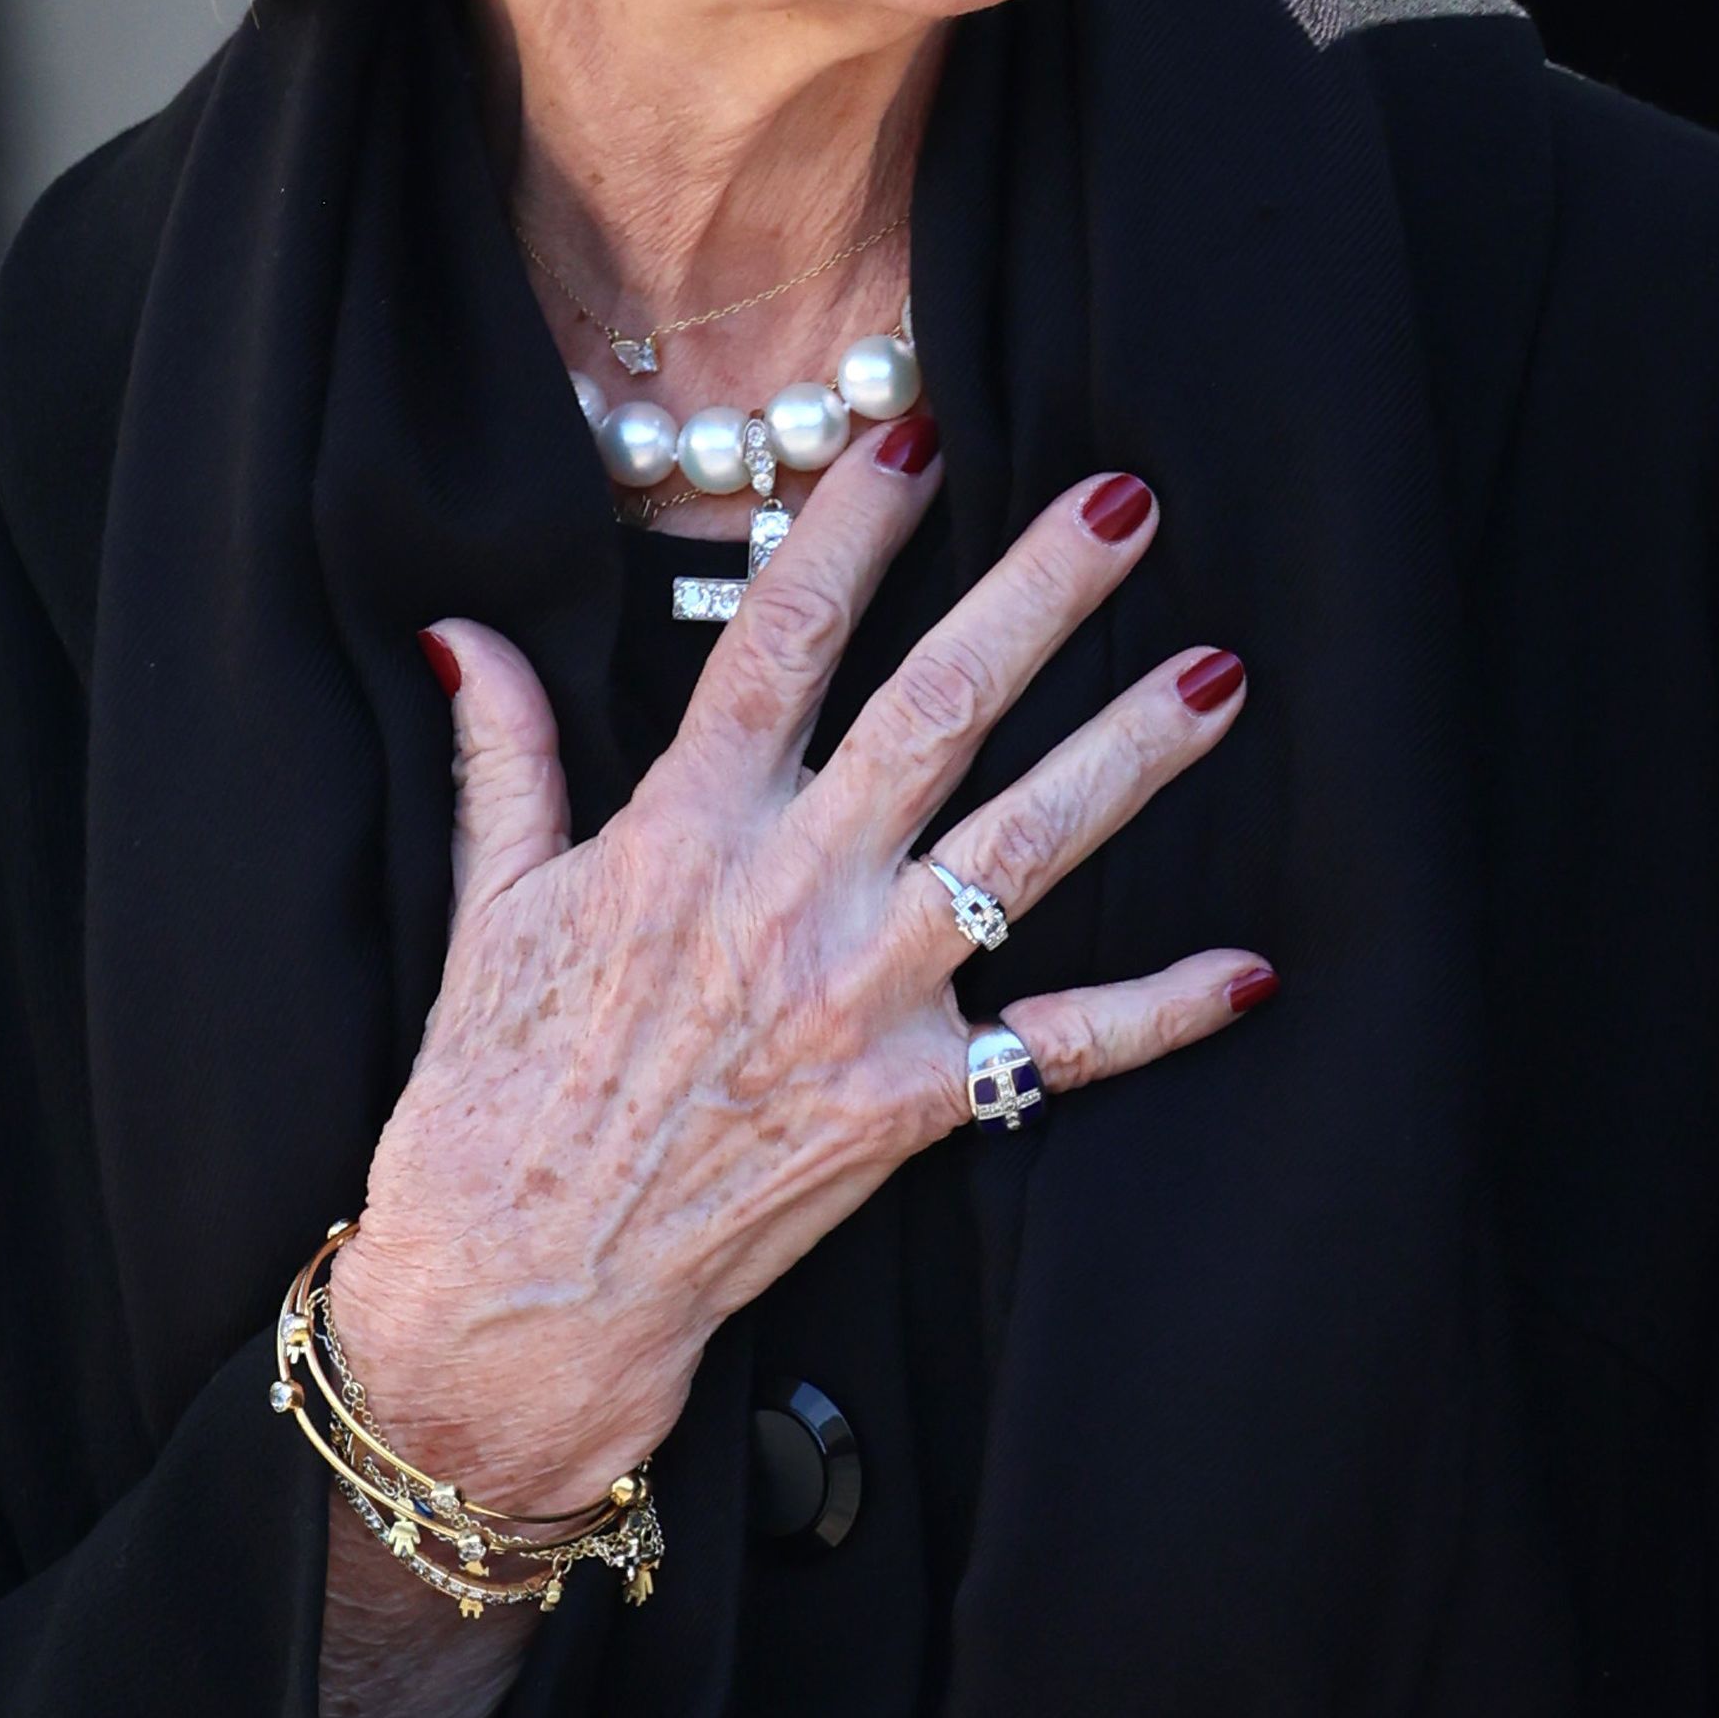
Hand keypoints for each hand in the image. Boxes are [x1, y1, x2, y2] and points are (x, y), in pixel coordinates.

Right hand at [325, 417, 1264, 1523]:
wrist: (517, 1291)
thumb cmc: (491, 1095)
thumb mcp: (489, 909)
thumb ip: (506, 757)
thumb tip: (465, 633)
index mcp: (681, 832)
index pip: (780, 637)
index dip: (854, 525)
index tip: (921, 426)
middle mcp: (785, 896)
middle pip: (936, 708)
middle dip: (1037, 595)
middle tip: (1127, 502)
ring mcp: (858, 1000)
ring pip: (1021, 847)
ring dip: (1131, 755)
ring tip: (1220, 670)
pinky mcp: (906, 1107)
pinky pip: (1057, 1049)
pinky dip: (1160, 1013)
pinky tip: (1253, 969)